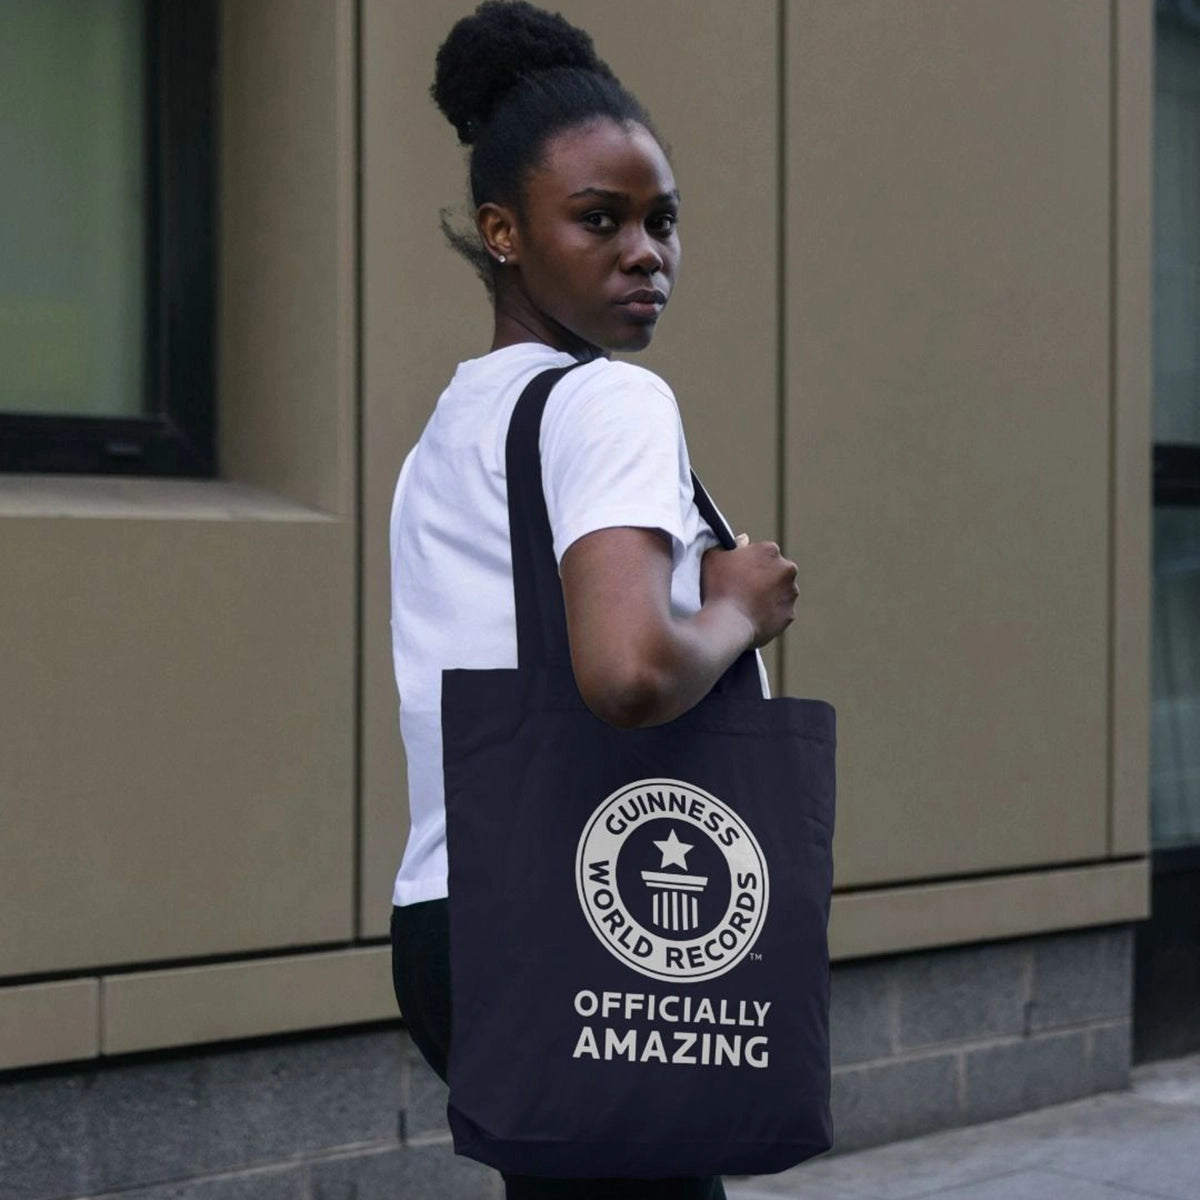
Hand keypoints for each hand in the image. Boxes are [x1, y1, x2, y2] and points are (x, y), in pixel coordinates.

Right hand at [701, 533, 798, 648]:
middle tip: (744, 588)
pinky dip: (770, 613)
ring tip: (747, 605)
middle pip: (776, 570)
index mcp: (770, 550)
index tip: (739, 572)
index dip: (750, 562)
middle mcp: (787, 568)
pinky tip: (753, 617)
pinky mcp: (789, 614)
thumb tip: (744, 540)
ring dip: (770, 594)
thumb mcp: (714, 557)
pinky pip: (780, 611)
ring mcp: (790, 592)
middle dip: (765, 577)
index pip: (763, 553)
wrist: (727, 623)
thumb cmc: (718, 586)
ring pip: (781, 591)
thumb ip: (731, 544)